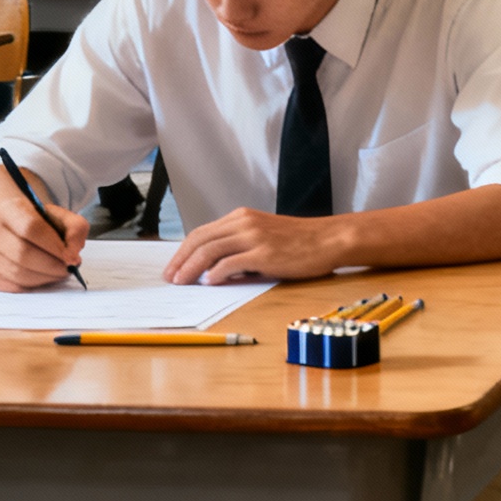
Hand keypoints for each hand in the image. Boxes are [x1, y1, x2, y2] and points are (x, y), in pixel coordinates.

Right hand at [0, 165, 90, 291]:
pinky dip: (33, 285)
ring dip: (45, 277)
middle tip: (69, 268)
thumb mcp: (62, 217)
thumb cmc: (40, 224)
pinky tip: (45, 277)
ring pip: (17, 272)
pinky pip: (12, 285)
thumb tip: (72, 253)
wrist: (11, 229)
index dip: (54, 246)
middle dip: (52, 265)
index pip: (31, 228)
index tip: (72, 256)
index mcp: (8, 210)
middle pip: (23, 253)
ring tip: (60, 272)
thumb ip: (76, 228)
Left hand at [165, 206, 347, 284]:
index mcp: (242, 217)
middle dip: (180, 261)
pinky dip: (215, 273)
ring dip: (191, 268)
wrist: (330, 239)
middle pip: (200, 240)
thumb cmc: (300, 241)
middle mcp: (245, 223)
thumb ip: (239, 244)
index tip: (173, 267)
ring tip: (182, 282)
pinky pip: (231, 263)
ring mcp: (255, 237)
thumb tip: (212, 267)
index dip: (182, 251)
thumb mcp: (264, 234)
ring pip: (210, 251)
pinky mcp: (265, 254)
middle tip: (170, 278)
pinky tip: (209, 282)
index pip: (201, 233)